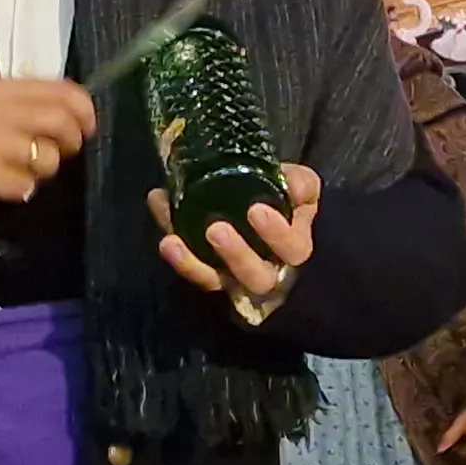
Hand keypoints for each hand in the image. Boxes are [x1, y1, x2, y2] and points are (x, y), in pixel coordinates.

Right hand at [0, 73, 97, 216]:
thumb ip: (23, 101)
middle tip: (64, 152)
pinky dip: (23, 189)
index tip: (87, 127)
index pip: (61, 90)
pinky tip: (6, 185)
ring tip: (25, 170)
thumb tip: (71, 111)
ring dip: (45, 170)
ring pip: (47, 158)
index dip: (85, 110)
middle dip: (72, 142)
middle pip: (60, 122)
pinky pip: (26, 185)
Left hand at [152, 162, 320, 300]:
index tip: (256, 210)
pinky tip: (166, 239)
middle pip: (257, 277)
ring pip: (217, 281)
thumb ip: (299, 183)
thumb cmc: (281, 195)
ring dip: (193, 264)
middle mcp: (267, 269)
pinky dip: (178, 258)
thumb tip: (294, 186)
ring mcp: (234, 276)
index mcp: (293, 246)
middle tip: (215, 229)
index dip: (276, 235)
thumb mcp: (298, 184)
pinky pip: (194, 274)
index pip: (293, 249)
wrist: (254, 198)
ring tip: (172, 242)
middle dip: (237, 255)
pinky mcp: (208, 274)